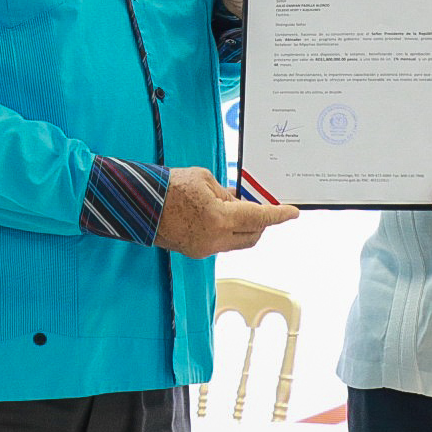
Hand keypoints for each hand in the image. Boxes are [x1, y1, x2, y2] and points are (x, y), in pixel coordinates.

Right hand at [153, 166, 297, 257]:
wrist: (138, 205)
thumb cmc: (169, 186)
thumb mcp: (204, 179)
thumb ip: (227, 193)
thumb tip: (238, 202)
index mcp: (220, 218)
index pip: (259, 218)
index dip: (278, 215)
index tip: (293, 213)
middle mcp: (215, 239)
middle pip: (253, 236)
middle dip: (262, 223)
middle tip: (262, 206)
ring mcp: (205, 249)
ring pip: (238, 242)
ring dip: (244, 228)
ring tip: (236, 209)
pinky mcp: (195, 252)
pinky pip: (221, 244)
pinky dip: (227, 232)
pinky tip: (218, 217)